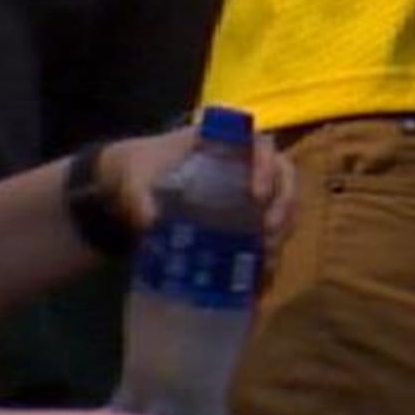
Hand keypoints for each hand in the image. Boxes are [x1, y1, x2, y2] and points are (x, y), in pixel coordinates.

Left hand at [100, 128, 299, 244]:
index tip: (257, 195)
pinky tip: (264, 270)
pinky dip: (270, 247)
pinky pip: (268, 228)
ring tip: (268, 256)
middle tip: (269, 233)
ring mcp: (248, 191)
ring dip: (282, 229)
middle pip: (283, 177)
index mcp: (226, 144)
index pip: (262, 147)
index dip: (267, 168)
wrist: (131, 185)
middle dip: (283, 205)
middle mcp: (245, 165)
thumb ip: (141, 196)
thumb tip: (151, 221)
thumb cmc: (140, 170)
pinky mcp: (243, 217)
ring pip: (281, 204)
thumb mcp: (135, 178)